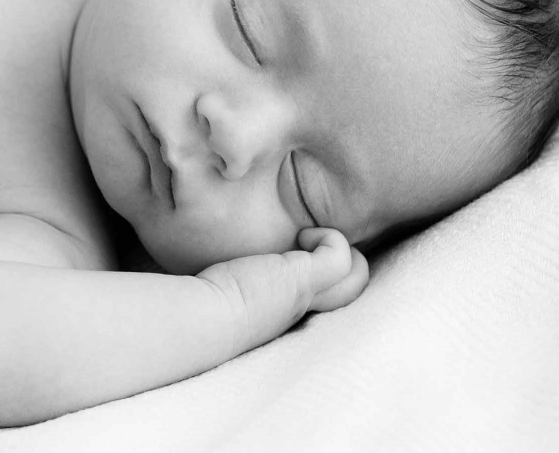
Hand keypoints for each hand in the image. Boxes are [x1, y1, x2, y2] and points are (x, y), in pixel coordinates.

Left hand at [196, 228, 369, 352]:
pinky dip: (329, 238)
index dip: (322, 276)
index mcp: (285, 314)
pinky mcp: (304, 281)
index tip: (296, 256)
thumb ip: (240, 281)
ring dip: (339, 249)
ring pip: (357, 277)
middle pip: (351, 292)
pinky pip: (342, 257)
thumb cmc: (202, 310)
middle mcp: (303, 310)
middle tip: (306, 245)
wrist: (201, 323)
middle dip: (342, 263)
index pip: (324, 298)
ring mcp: (308, 297)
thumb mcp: (230, 292)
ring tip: (303, 238)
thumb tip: (224, 267)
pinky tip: (300, 236)